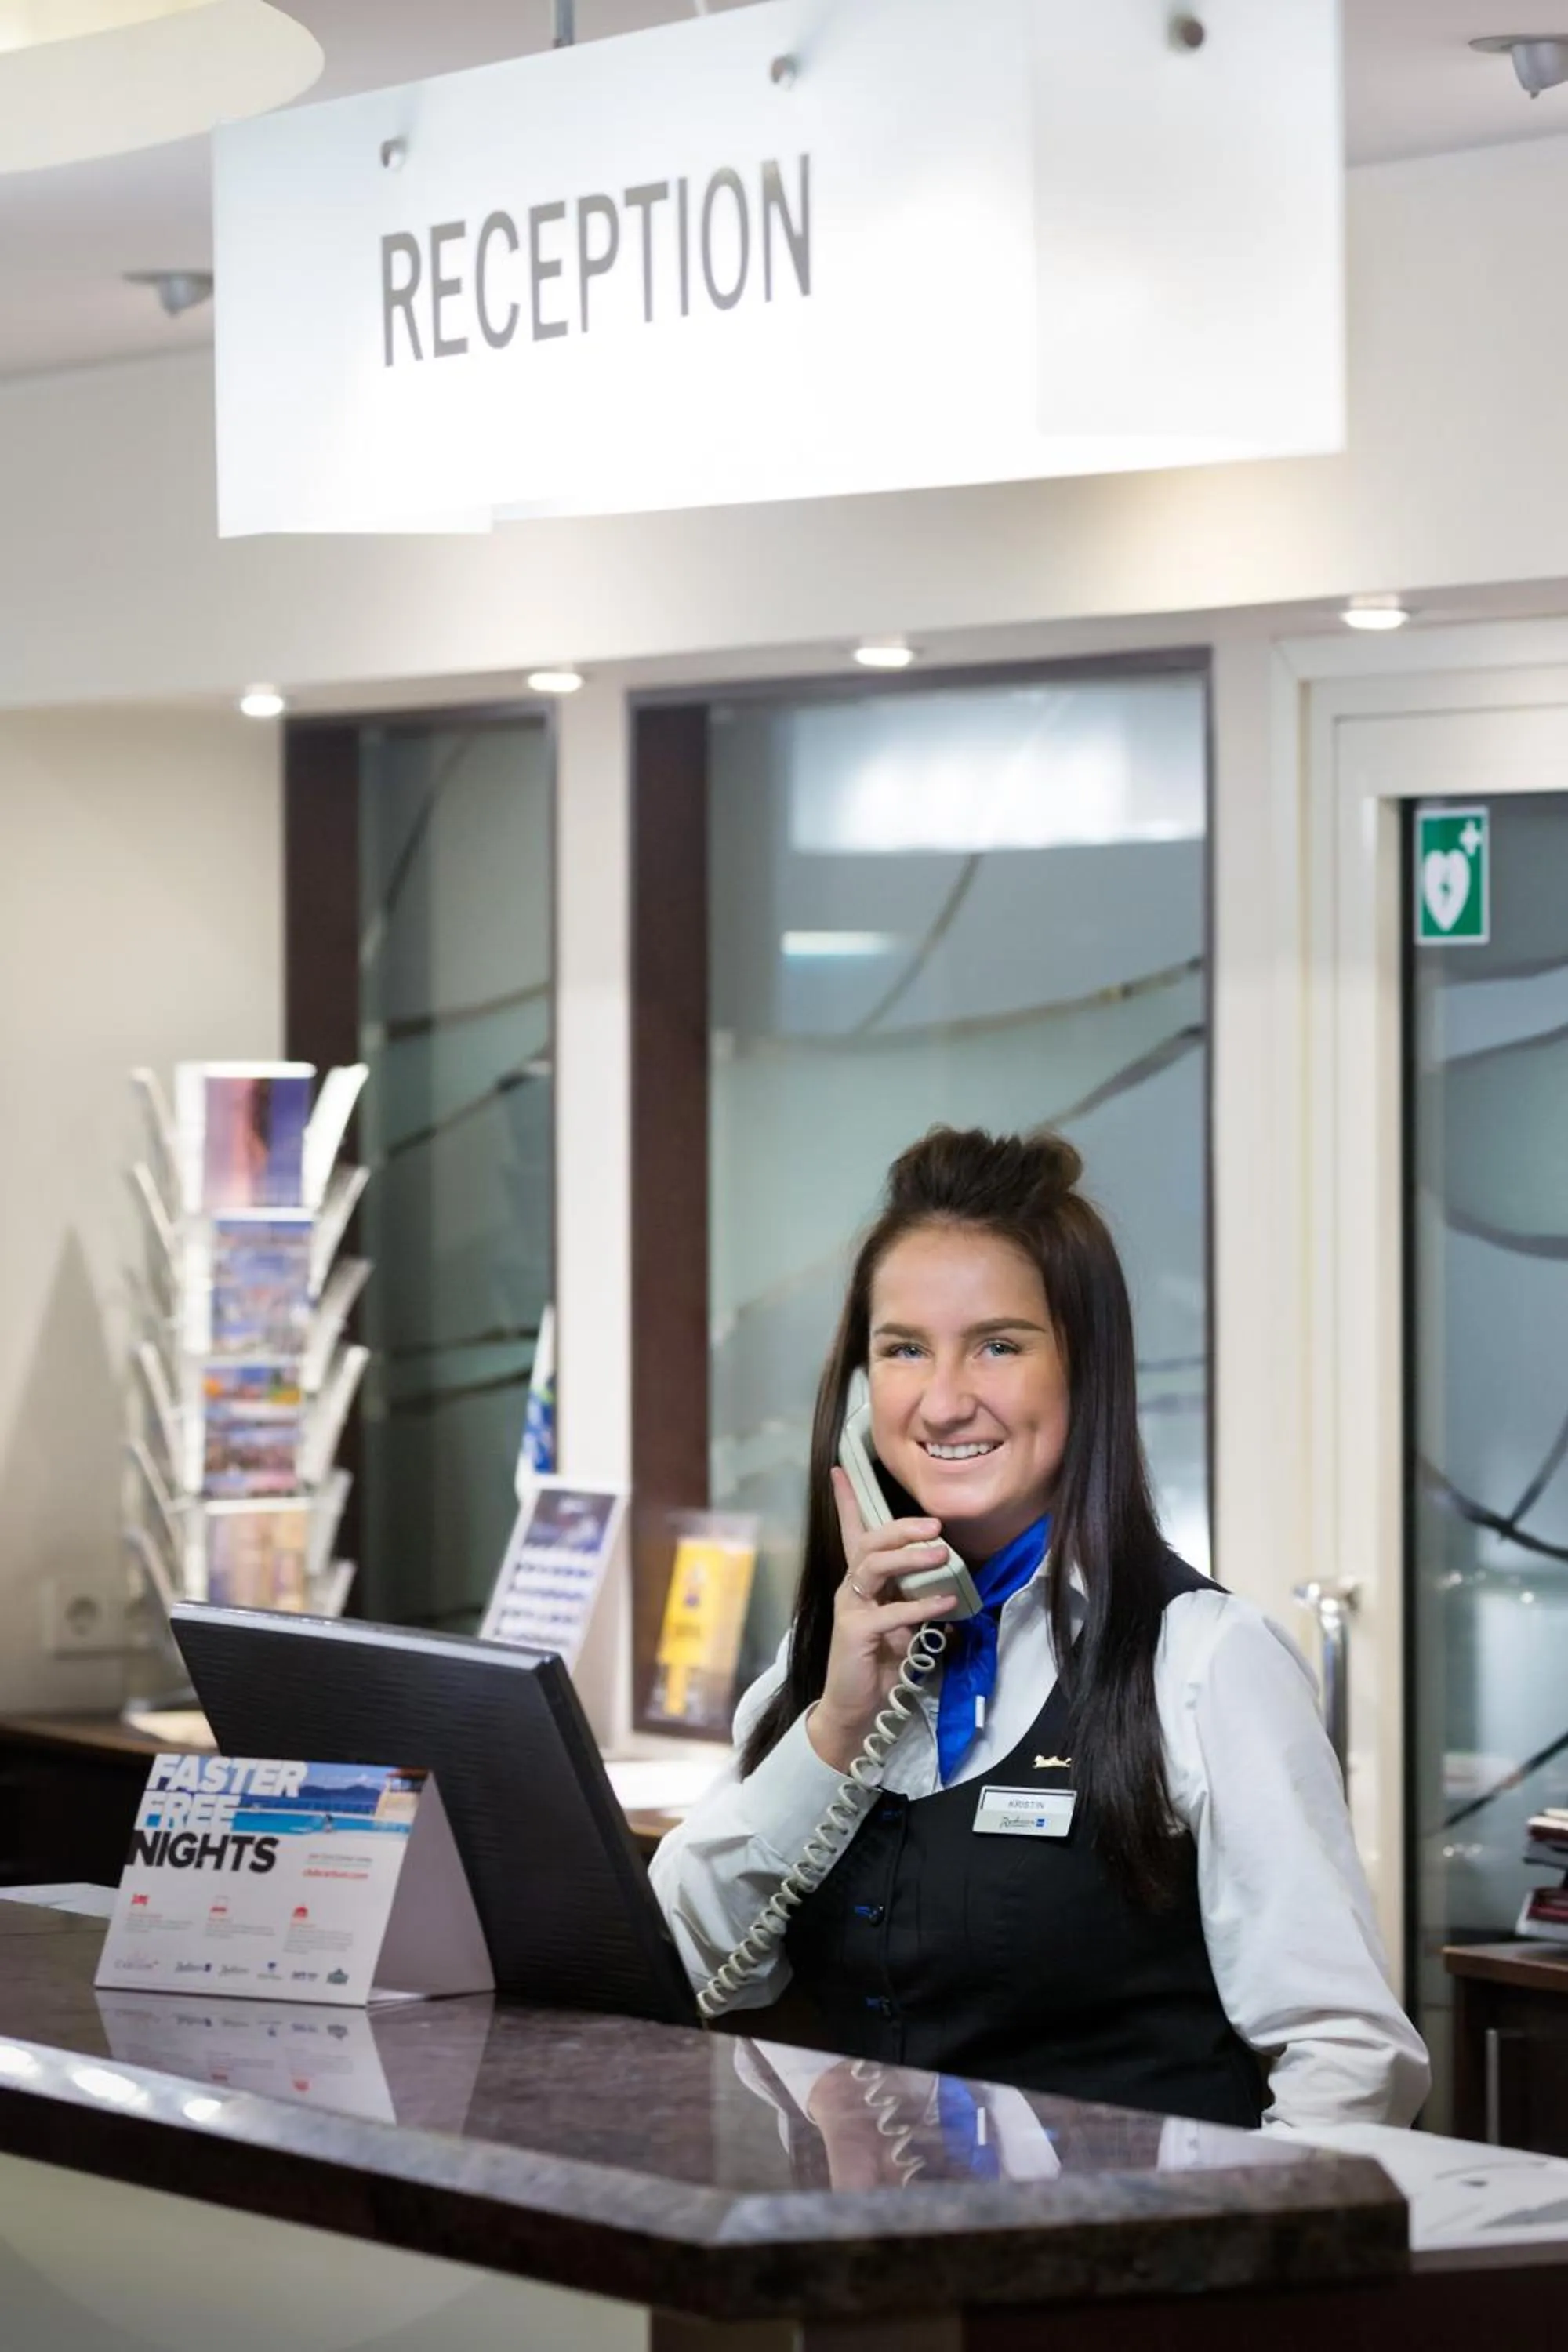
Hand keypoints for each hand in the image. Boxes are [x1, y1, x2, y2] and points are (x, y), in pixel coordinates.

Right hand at [806, 1468, 956, 1773]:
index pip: (852, 1532)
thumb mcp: (903, 1626)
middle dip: (901, 1527)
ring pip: (873, 1565)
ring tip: (941, 1552)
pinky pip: (890, 1612)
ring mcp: (851, 1608)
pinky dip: (921, 1605)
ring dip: (909, 1556)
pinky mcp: (856, 1633)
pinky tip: (946, 1603)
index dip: (847, 1500)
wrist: (857, 1710)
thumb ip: (918, 1601)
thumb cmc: (880, 1665)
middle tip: (935, 1524)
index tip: (841, 1469)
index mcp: (861, 1582)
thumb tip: (952, 1587)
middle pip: (869, 1541)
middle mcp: (851, 1588)